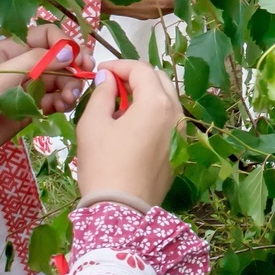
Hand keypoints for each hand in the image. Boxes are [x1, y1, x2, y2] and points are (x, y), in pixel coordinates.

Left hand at [0, 30, 94, 211]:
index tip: (80, 58)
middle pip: (58, 59)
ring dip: (70, 87)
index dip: (66, 44)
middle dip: (73, 68)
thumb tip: (70, 49)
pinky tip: (62, 108)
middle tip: (85, 80)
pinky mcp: (28, 110)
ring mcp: (25, 89)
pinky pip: (54, 101)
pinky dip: (63, 103)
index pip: (47, 36)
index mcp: (11, 49)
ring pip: (59, 81)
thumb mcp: (2, 76)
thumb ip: (37, 62)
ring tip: (69, 100)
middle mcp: (21, 66)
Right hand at [75, 59, 181, 206]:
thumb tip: (107, 78)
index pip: (141, 70)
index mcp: (157, 103)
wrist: (121, 208)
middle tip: (111, 83)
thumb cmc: (103, 163)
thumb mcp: (93, 124)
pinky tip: (131, 124)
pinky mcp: (178, 149)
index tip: (101, 71)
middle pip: (159, 80)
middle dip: (135, 76)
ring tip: (119, 103)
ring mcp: (181, 133)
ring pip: (166, 100)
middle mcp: (176, 114)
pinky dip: (152, 112)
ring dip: (145, 94)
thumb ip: (101, 94)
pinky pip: (168, 120)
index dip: (119, 65)